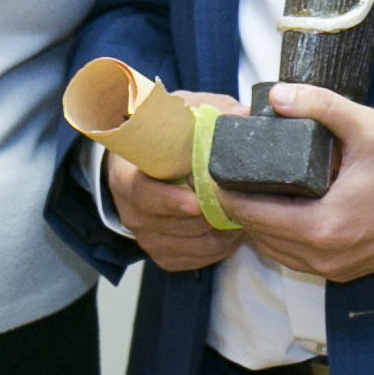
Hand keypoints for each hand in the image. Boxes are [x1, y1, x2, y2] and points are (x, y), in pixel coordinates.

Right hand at [108, 91, 242, 271]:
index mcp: (127, 174)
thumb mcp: (187, 116)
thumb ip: (215, 114)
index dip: (168, 200)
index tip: (196, 201)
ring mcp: (146, 235)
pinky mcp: (163, 253)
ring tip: (241, 219)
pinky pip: (192, 260)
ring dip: (216, 236)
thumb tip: (246, 116)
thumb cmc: (168, 137)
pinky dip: (215, 250)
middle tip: (237, 209)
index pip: (141, 193)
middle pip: (168, 225)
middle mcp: (131, 209)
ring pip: (185, 246)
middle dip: (205, 219)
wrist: (147, 162)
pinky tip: (230, 233)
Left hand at [228, 84, 373, 283]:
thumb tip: (276, 96)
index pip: (251, 215)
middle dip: (239, 207)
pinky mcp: (344, 271)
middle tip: (229, 175)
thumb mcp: (367, 128)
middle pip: (257, 236)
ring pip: (275, 251)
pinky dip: (282, 237)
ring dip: (259, 225)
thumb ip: (319, 106)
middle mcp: (324, 255)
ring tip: (253, 190)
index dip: (226, 192)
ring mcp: (334, 267)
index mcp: (322, 225)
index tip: (215, 170)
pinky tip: (284, 209)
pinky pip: (296, 257)